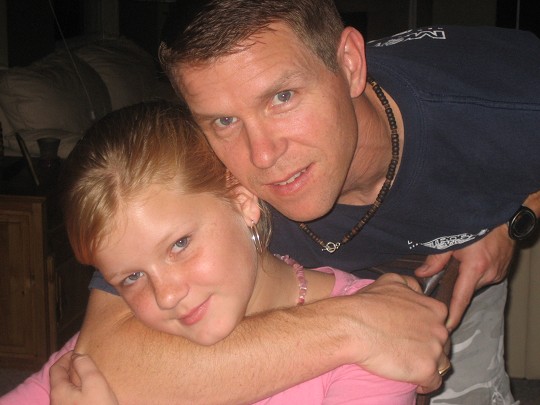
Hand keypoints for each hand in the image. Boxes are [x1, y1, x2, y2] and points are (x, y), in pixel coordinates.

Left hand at [50, 350, 118, 404]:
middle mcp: (56, 402)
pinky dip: (77, 393)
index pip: (56, 368)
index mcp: (59, 391)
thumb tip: (77, 356)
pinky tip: (89, 396)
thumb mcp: (95, 383)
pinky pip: (70, 401)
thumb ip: (85, 366)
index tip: (79, 352)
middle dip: (70, 370)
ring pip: (64, 392)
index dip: (67, 357)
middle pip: (59, 380)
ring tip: (89, 378)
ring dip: (74, 382)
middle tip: (85, 364)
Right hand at [349, 273, 449, 393]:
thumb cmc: (368, 304)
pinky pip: (433, 382)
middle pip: (442, 343)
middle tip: (409, 349)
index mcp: (435, 309)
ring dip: (428, 364)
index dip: (427, 329)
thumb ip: (411, 285)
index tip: (415, 334)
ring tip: (411, 366)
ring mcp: (434, 351)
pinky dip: (425, 384)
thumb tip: (418, 289)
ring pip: (441, 363)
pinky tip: (414, 382)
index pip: (441, 322)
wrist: (353, 326)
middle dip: (429, 347)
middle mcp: (440, 329)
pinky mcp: (426, 370)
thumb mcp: (391, 281)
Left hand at [415, 224, 514, 330]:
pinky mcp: (501, 272)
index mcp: (475, 268)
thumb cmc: (477, 228)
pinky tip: (471, 262)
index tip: (447, 328)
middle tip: (443, 282)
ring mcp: (497, 274)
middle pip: (466, 291)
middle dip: (455, 289)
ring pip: (475, 285)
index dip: (453, 315)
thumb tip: (421, 274)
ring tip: (460, 264)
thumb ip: (436, 260)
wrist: (505, 220)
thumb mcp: (452, 241)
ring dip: (466, 279)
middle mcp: (488, 274)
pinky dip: (475, 275)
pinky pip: (484, 279)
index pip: (461, 298)